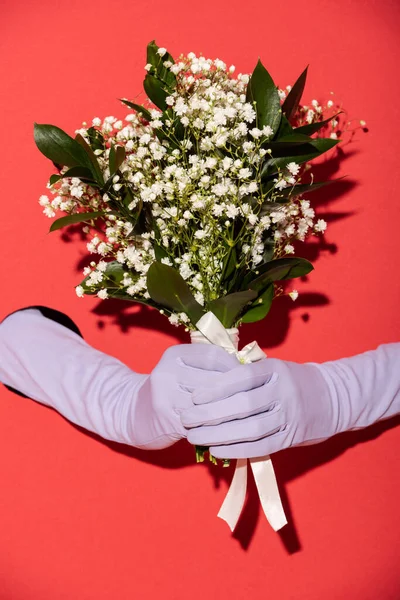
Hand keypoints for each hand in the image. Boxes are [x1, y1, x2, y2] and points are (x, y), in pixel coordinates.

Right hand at [0, 307, 238, 448]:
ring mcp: (167, 396)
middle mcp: (168, 371)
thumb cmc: (169, 391)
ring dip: (230, 411)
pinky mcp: (169, 420)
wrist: (133, 415)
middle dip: (236, 392)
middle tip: (252, 400)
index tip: (247, 378)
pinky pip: (203, 423)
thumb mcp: (182, 370)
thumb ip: (208, 367)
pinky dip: (218, 426)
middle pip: (214, 380)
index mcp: (175, 354)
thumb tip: (248, 370)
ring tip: (244, 415)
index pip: (214, 356)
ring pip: (211, 403)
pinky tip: (228, 428)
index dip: (234, 367)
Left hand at [181, 343, 399, 458]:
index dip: (215, 388)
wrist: (333, 398)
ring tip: (195, 436)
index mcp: (276, 370)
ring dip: (218, 435)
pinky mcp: (291, 438)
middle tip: (186, 419)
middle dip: (210, 414)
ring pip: (250, 429)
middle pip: (242, 405)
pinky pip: (261, 447)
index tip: (194, 396)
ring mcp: (289, 416)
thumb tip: (207, 386)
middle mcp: (283, 392)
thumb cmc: (293, 381)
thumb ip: (247, 375)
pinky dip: (237, 450)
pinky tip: (216, 449)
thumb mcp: (274, 368)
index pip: (242, 377)